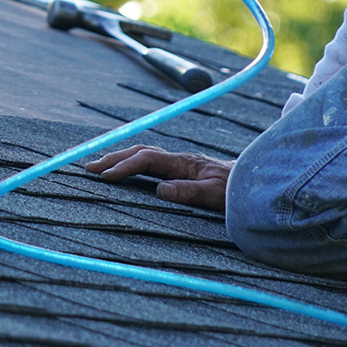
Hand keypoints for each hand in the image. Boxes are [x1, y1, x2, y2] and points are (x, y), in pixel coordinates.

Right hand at [85, 145, 231, 211]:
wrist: (257, 183)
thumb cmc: (238, 191)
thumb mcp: (215, 195)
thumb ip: (188, 192)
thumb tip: (160, 190)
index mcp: (184, 163)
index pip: (147, 160)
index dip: (124, 166)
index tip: (105, 176)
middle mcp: (179, 159)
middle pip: (140, 151)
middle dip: (113, 158)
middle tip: (89, 167)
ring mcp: (180, 163)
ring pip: (144, 154)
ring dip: (121, 158)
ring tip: (99, 167)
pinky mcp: (182, 169)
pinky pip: (151, 162)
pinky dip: (133, 163)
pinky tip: (126, 171)